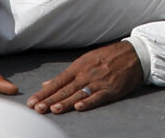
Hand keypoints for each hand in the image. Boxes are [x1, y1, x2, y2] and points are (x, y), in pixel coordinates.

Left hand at [26, 41, 142, 113]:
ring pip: (78, 94)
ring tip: (53, 109)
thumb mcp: (84, 62)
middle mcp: (85, 75)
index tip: (32, 101)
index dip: (44, 92)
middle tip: (37, 108)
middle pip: (64, 90)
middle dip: (49, 99)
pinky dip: (88, 102)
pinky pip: (98, 97)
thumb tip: (46, 84)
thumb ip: (66, 75)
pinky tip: (79, 107)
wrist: (132, 54)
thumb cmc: (106, 58)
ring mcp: (98, 82)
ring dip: (65, 102)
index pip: (57, 82)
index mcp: (77, 68)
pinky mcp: (111, 89)